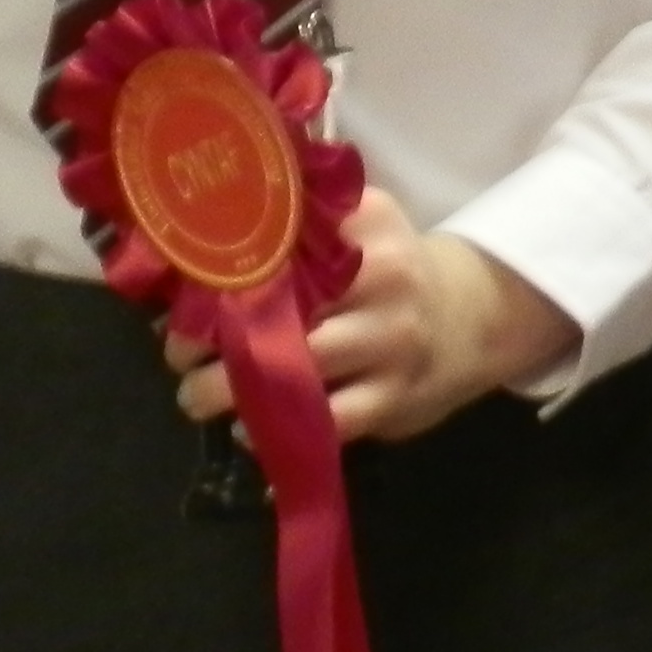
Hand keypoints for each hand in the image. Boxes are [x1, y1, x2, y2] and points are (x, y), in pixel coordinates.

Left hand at [169, 189, 579, 443]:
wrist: (474, 316)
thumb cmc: (388, 271)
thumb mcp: (360, 224)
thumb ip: (297, 220)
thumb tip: (191, 241)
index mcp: (367, 224)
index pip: (282, 239)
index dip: (220, 270)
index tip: (181, 292)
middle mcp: (384, 276)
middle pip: (283, 306)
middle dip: (215, 338)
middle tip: (177, 353)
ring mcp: (392, 339)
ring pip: (298, 368)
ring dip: (232, 389)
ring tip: (194, 396)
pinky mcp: (395, 396)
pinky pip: (328, 422)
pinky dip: (279, 430)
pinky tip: (249, 429)